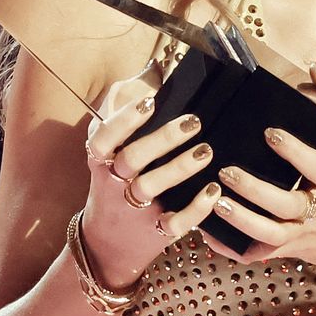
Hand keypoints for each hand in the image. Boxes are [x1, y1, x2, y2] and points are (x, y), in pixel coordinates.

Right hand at [79, 71, 220, 287]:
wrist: (106, 247)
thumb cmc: (113, 185)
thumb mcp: (109, 152)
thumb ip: (126, 111)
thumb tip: (153, 68)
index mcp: (101, 162)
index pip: (104, 138)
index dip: (123, 120)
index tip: (149, 102)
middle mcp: (114, 185)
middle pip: (133, 159)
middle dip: (162, 139)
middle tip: (194, 121)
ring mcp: (134, 210)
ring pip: (152, 187)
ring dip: (180, 168)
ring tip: (206, 150)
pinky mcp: (156, 232)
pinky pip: (176, 222)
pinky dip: (195, 208)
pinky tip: (214, 191)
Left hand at [207, 60, 315, 282]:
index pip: (315, 165)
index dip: (292, 150)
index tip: (269, 132)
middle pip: (286, 204)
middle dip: (254, 190)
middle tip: (225, 169)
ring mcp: (305, 233)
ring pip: (270, 234)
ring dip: (241, 220)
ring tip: (215, 201)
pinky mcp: (294, 250)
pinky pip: (261, 254)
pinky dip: (235, 249)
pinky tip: (210, 234)